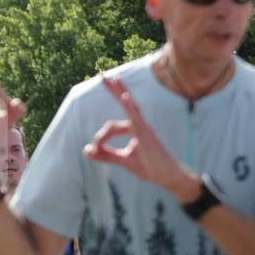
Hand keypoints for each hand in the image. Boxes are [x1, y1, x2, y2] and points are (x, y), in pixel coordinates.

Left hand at [83, 76, 199, 201]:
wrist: (169, 178)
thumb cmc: (150, 168)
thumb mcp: (123, 161)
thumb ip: (105, 155)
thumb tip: (86, 150)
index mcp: (135, 129)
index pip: (111, 127)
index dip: (100, 139)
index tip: (92, 151)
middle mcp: (140, 125)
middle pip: (126, 103)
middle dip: (114, 90)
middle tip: (103, 76)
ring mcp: (145, 128)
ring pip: (130, 108)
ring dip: (120, 93)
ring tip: (113, 79)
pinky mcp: (147, 135)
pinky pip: (137, 118)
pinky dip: (130, 107)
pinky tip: (124, 96)